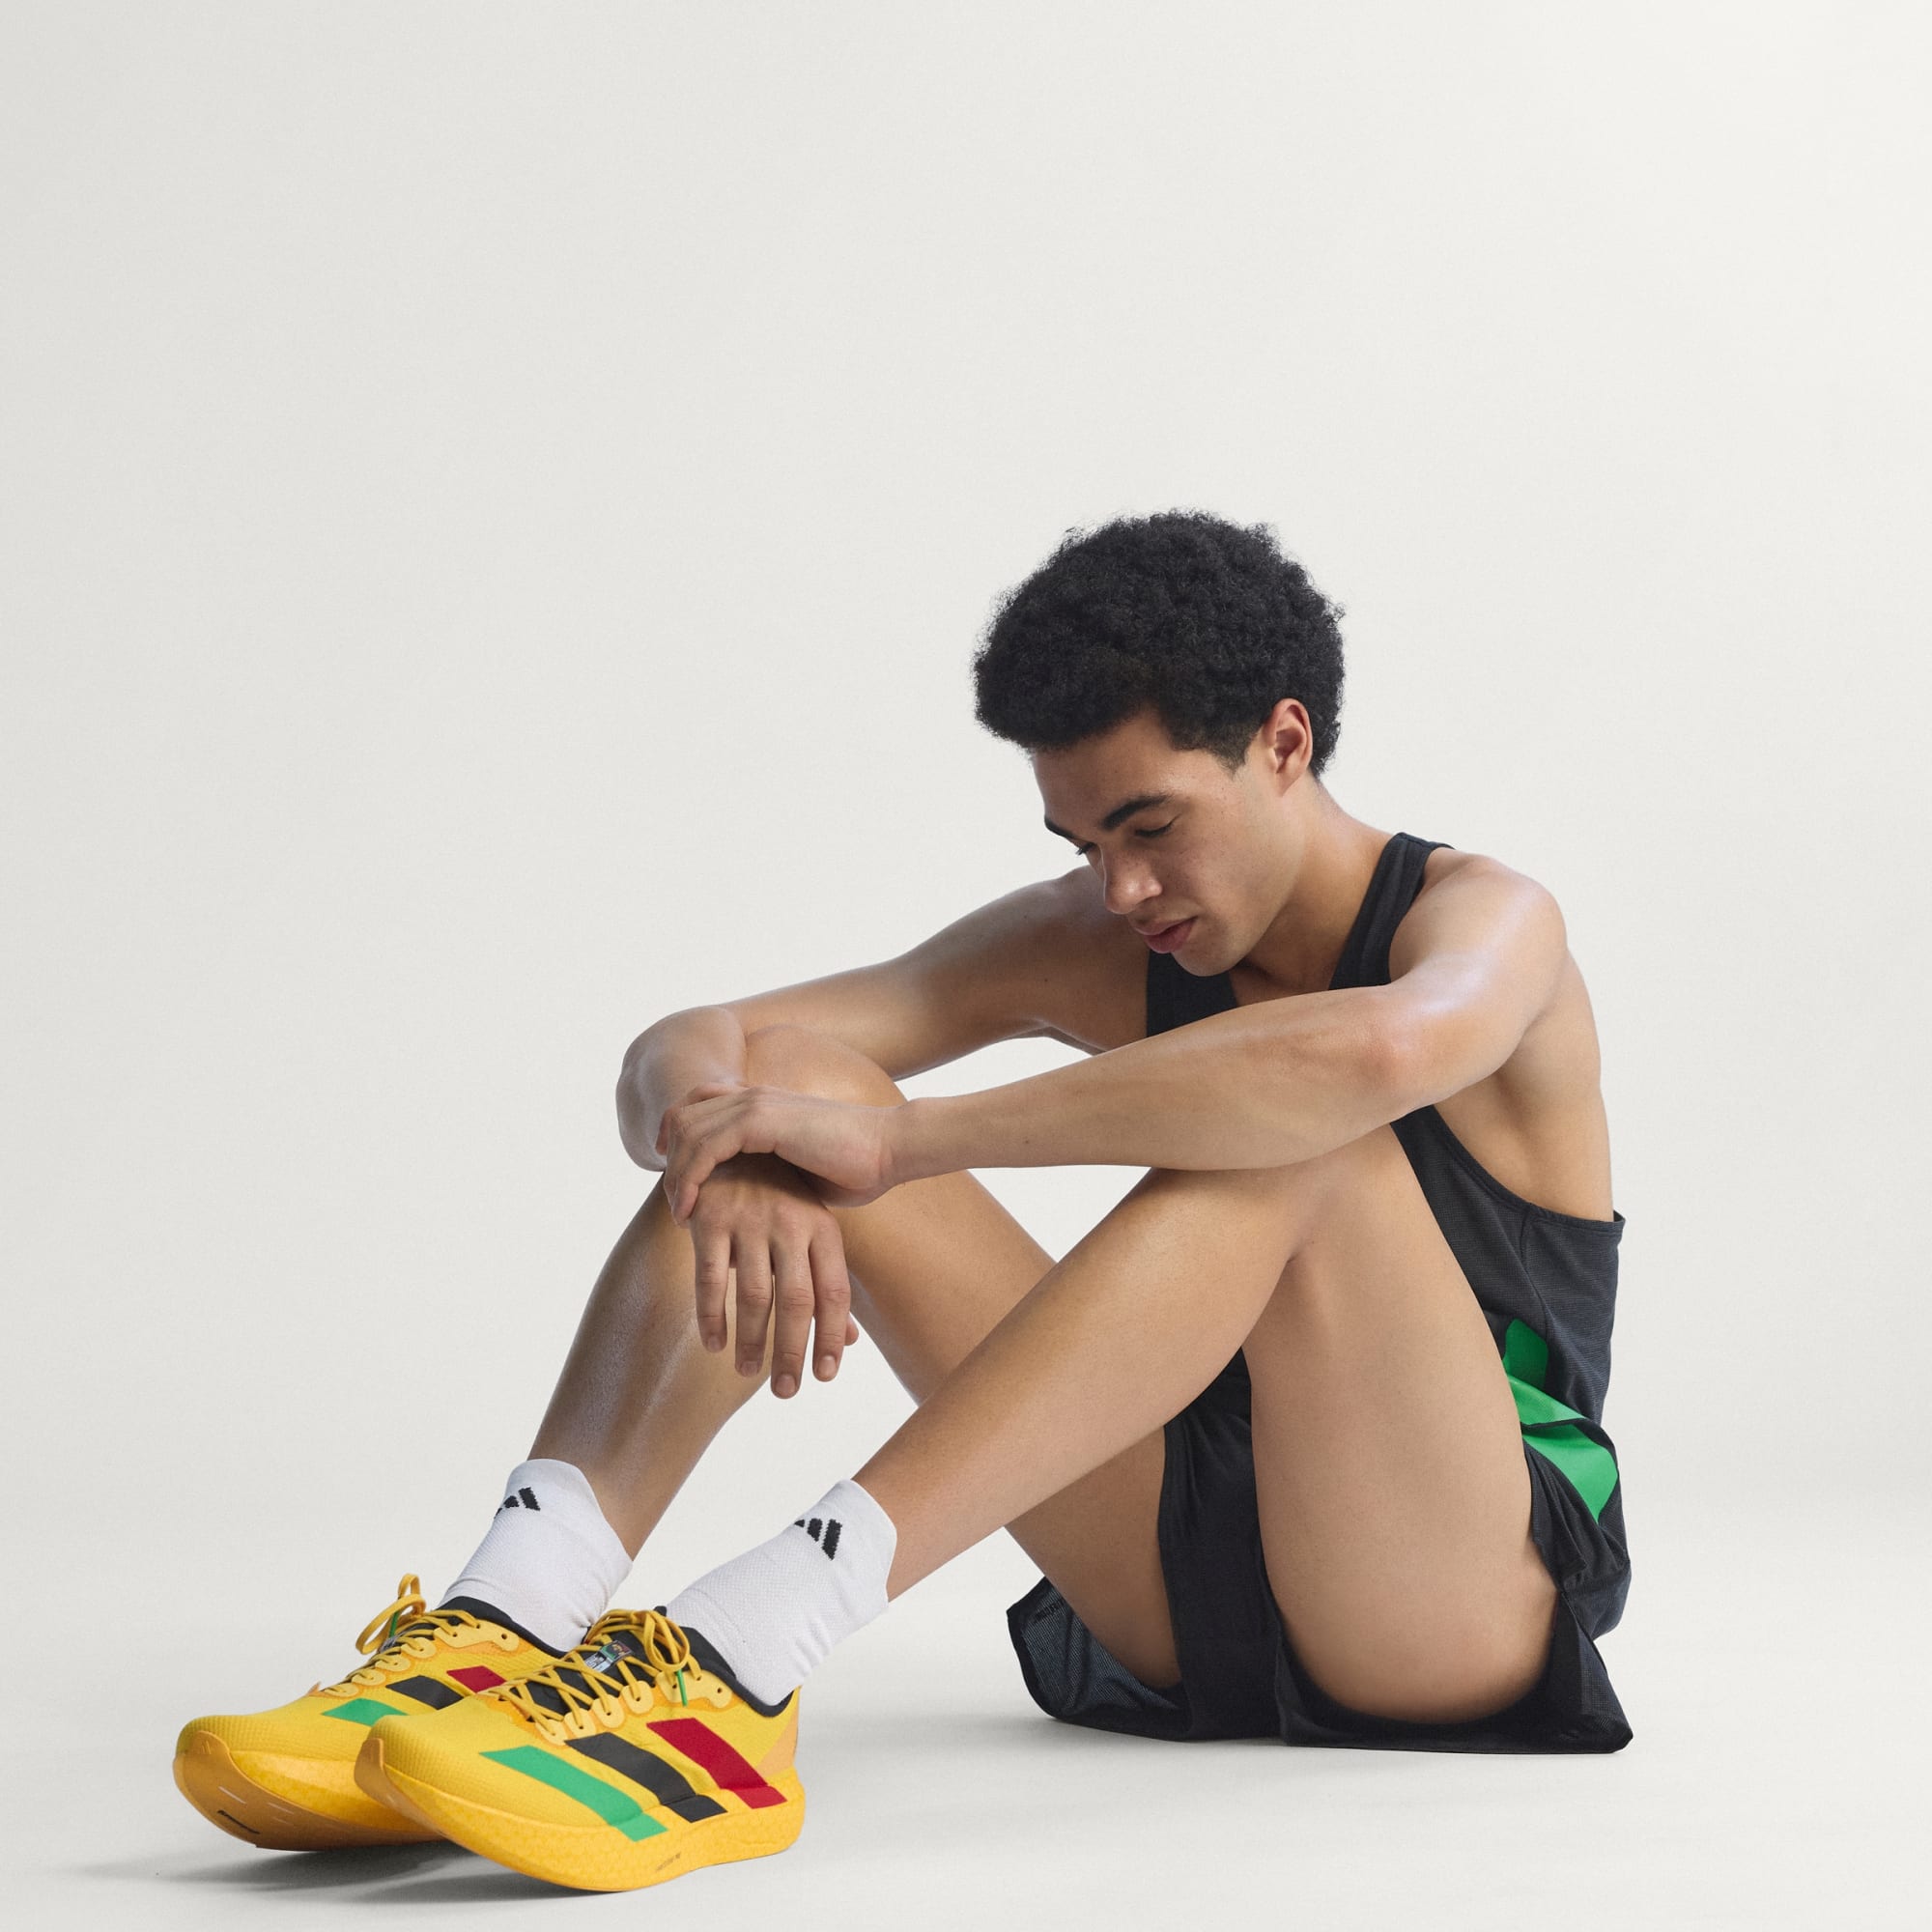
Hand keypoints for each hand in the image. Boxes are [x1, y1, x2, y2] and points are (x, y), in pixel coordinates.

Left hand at [656, 1081, 898, 1224]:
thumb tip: (751, 1206)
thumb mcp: (800, 1172)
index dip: (678, 1133)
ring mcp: (756, 1104)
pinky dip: (690, 1179)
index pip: (700, 1102)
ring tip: (680, 1214)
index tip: (675, 1177)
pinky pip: (705, 1147)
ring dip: (677, 1176)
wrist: (889, 1150)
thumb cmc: (856, 1169)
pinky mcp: (761, 1121)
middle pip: (685, 1114)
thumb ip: (771, 1176)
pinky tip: (690, 1210)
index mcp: (763, 1101)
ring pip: (689, 1131)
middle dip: (671, 1159)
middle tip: (675, 1202)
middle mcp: (754, 1095)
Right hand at [670, 1150, 861, 1396]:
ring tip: (748, 1371)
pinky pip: (710, 1279)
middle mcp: (791, 1223)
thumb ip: (826, 1283)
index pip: (834, 1293)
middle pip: (797, 1301)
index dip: (831, 1337)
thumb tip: (849, 1342)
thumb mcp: (812, 1230)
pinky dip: (711, 1316)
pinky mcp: (711, 1219)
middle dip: (793, 1352)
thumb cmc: (780, 1199)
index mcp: (823, 1227)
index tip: (825, 1376)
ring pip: (753, 1296)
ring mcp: (750, 1220)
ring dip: (751, 1341)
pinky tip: (714, 1343)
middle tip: (788, 1392)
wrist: (734, 1142)